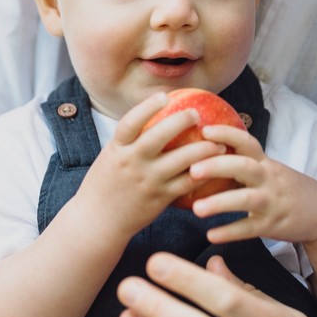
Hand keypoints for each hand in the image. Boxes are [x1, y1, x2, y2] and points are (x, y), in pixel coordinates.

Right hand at [72, 94, 226, 240]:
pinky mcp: (160, 198)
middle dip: (180, 121)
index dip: (147, 106)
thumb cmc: (105, 185)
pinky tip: (215, 166)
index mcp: (117, 149)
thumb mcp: (110, 157)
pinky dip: (203, 173)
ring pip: (181, 160)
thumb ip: (128, 141)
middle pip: (158, 136)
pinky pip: (187, 183)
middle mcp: (132, 163)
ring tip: (218, 143)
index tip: (164, 96)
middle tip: (197, 113)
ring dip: (203, 149)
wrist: (98, 221)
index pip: (130, 122)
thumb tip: (151, 117)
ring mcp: (148, 181)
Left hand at [187, 124, 316, 245]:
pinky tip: (211, 235)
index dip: (227, 134)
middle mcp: (269, 179)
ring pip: (246, 199)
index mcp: (265, 163)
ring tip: (196, 209)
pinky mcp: (272, 225)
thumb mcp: (269, 171)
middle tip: (192, 170)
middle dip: (217, 166)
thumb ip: (243, 164)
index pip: (247, 142)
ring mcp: (271, 202)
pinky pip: (249, 228)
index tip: (204, 130)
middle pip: (244, 167)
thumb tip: (205, 154)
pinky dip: (230, 232)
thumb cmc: (286, 189)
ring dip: (220, 203)